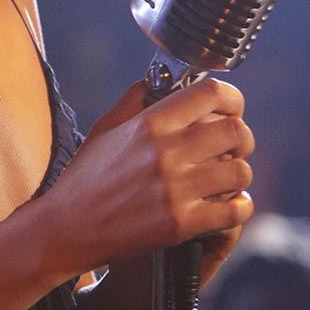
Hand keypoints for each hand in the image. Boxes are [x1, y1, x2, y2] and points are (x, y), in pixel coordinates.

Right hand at [43, 77, 255, 277]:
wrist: (68, 229)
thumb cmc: (84, 179)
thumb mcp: (103, 129)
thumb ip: (133, 101)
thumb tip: (154, 81)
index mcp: (149, 124)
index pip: (211, 93)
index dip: (232, 98)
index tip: (232, 109)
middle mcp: (165, 151)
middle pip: (235, 131)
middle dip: (242, 139)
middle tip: (233, 150)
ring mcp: (175, 188)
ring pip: (240, 172)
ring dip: (238, 176)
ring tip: (226, 182)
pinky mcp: (180, 223)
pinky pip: (234, 210)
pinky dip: (239, 208)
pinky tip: (228, 207)